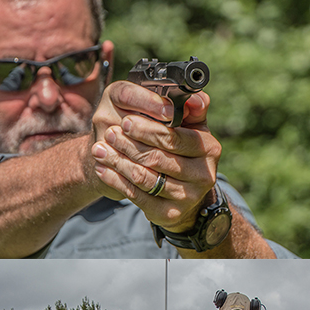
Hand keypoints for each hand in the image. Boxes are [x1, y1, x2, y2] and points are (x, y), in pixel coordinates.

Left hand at [91, 86, 222, 232]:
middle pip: (158, 158)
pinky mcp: (170, 213)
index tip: (125, 120)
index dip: (148, 129)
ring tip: (100, 149)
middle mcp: (204, 174)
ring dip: (118, 162)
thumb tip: (193, 96)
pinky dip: (116, 180)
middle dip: (129, 144)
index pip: (175, 137)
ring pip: (145, 177)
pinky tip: (103, 168)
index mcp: (209, 148)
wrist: (182, 191)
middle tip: (110, 133)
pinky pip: (137, 196)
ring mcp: (188, 197)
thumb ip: (191, 108)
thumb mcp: (189, 127)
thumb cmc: (181, 151)